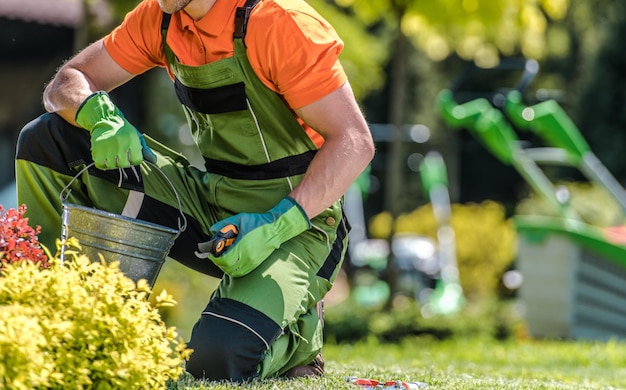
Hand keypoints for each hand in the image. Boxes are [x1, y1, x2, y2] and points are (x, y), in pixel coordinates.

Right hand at [75, 91, 156, 169]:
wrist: (104, 118)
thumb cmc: (123, 130)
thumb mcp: (136, 136)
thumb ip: (145, 149)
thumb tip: (154, 160)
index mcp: (132, 140)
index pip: (136, 160)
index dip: (134, 160)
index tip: (131, 155)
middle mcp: (120, 143)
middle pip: (124, 164)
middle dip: (124, 162)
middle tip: (121, 156)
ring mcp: (108, 146)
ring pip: (112, 165)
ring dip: (113, 163)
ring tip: (112, 155)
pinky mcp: (97, 148)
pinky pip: (100, 164)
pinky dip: (102, 164)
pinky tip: (104, 157)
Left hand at [196, 197, 310, 276]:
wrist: (276, 228)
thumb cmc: (258, 222)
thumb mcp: (240, 219)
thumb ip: (225, 224)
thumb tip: (213, 229)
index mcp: (242, 247)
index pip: (224, 260)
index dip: (215, 258)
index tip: (211, 253)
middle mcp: (247, 257)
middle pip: (227, 268)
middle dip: (219, 263)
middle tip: (215, 256)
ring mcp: (252, 262)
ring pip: (234, 272)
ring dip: (226, 267)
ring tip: (223, 259)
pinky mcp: (256, 264)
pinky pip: (242, 272)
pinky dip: (234, 269)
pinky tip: (233, 262)